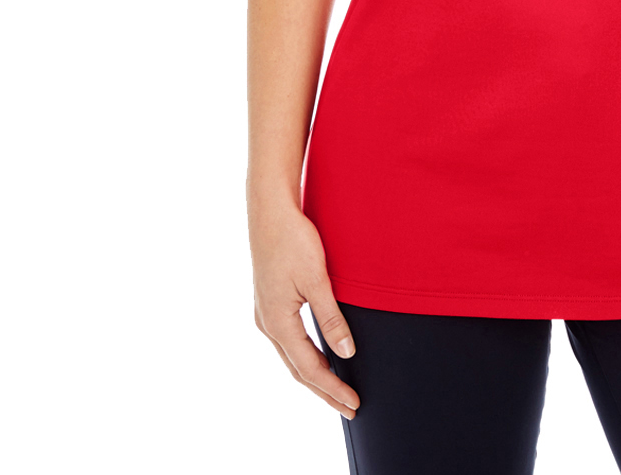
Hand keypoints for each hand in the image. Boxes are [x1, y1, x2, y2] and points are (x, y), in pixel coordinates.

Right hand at [249, 199, 361, 418]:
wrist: (269, 211)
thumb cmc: (293, 240)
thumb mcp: (317, 279)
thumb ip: (331, 317)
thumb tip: (346, 353)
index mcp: (277, 322)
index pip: (309, 368)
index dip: (333, 388)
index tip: (354, 403)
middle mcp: (267, 323)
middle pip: (298, 369)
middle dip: (324, 391)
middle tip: (350, 408)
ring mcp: (265, 314)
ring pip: (292, 357)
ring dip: (315, 376)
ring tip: (337, 390)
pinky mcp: (270, 302)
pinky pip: (289, 341)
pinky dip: (305, 357)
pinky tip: (319, 357)